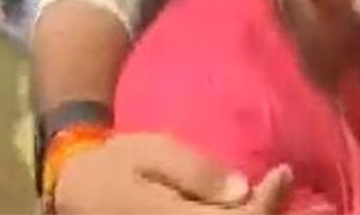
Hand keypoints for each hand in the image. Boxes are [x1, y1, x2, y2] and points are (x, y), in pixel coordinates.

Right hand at [52, 133, 291, 213]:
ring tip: (267, 194)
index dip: (267, 204)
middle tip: (278, 183)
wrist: (77, 189)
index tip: (282, 173)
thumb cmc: (117, 162)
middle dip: (264, 212)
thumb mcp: (153, 151)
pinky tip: (243, 206)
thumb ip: (195, 171)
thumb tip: (242, 190)